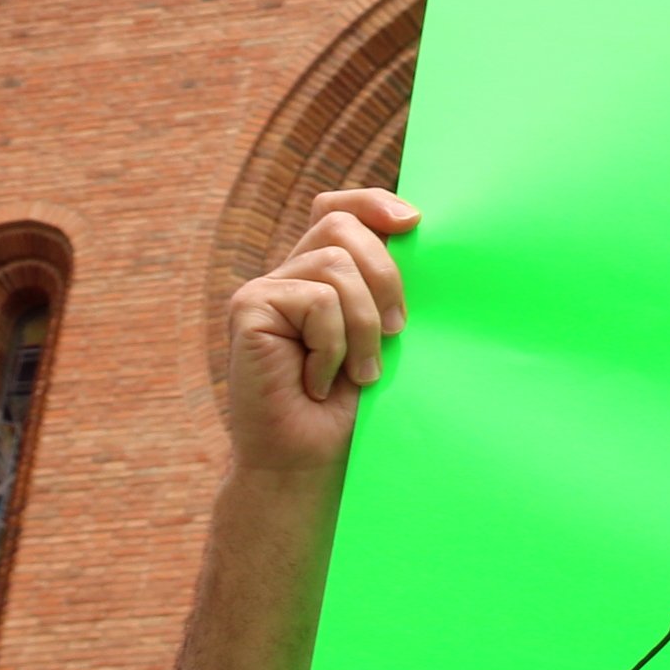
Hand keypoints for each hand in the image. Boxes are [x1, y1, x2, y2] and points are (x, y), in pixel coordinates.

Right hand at [222, 188, 415, 479]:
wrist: (310, 466)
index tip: (415, 222)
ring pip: (335, 266)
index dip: (373, 203)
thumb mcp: (384, 342)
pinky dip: (333, 347)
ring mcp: (263, 290)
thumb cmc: (353, 413)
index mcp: (319, 277)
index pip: (339, 209)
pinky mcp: (248, 308)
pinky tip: (318, 382)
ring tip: (359, 374)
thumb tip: (421, 238)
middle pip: (341, 226)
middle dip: (385, 276)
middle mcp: (288, 275)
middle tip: (398, 334)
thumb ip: (388, 293)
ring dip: (364, 327)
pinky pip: (316, 301)